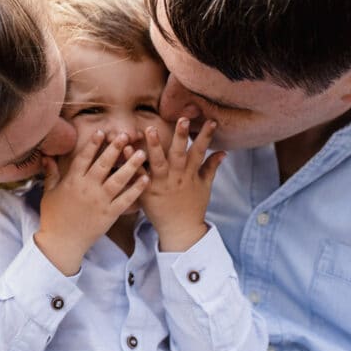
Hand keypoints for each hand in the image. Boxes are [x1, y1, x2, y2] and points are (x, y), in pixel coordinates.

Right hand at [35, 130, 148, 274]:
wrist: (62, 243)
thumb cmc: (53, 217)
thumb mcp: (49, 193)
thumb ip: (51, 173)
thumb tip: (46, 156)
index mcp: (72, 181)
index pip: (84, 158)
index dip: (93, 144)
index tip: (102, 132)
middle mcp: (87, 188)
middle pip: (103, 164)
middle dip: (115, 148)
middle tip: (125, 135)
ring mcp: (100, 201)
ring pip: (118, 180)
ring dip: (131, 165)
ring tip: (141, 153)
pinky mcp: (109, 214)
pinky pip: (126, 200)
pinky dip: (136, 189)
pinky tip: (145, 179)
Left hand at [140, 118, 224, 251]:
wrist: (180, 231)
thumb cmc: (192, 207)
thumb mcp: (205, 187)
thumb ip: (211, 167)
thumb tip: (223, 151)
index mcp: (190, 174)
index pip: (200, 152)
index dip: (206, 137)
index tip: (210, 121)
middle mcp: (176, 177)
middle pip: (180, 154)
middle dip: (181, 136)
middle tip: (181, 119)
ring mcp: (161, 184)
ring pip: (158, 163)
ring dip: (155, 146)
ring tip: (149, 129)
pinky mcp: (146, 191)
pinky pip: (138, 175)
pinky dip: (133, 162)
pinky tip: (127, 149)